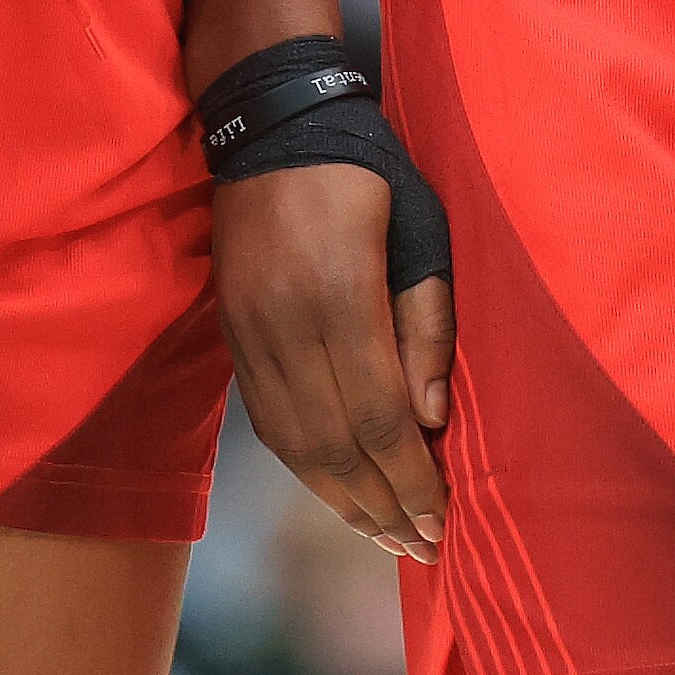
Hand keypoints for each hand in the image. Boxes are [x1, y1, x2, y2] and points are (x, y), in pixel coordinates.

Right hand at [213, 165, 452, 562]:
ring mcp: (249, 333)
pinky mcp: (231, 336)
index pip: (377, 414)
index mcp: (338, 292)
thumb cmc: (366, 174)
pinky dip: (306, 468)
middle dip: (381, 507)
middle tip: (426, 548)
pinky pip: (268, 423)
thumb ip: (429, 324)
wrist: (270, 126)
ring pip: (293, 444)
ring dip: (341, 502)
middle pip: (332, 445)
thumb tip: (434, 420)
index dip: (410, 477)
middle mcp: (284, 323)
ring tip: (388, 537)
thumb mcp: (421, 229)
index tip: (443, 518)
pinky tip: (339, 492)